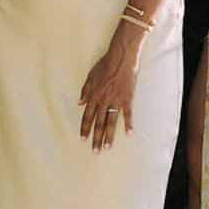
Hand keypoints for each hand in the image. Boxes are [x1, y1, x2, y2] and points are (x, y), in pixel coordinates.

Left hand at [79, 33, 137, 150]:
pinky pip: (127, 114)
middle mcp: (103, 100)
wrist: (121, 57)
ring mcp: (116, 100)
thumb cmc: (106, 64)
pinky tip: (129, 134)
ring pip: (111, 122)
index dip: (85, 128)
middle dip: (96, 138)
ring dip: (109, 136)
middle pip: (98, 123)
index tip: (83, 139)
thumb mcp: (90, 75)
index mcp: (94, 96)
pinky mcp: (127, 98)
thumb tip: (79, 103)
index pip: (87, 116)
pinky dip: (128, 124)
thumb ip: (85, 90)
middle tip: (95, 151)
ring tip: (108, 148)